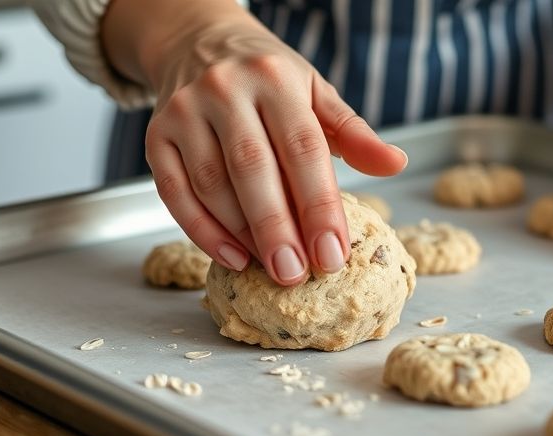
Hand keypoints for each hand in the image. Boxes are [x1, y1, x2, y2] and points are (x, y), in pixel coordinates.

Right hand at [105, 2, 407, 284]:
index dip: (319, 205)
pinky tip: (232, 256)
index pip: (303, 149)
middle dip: (277, 228)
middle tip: (296, 276)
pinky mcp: (155, 136)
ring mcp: (184, 112)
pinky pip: (175, 192)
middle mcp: (226, 90)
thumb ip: (354, 133)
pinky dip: (201, 231)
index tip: (333, 254)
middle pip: (253, 169)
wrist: (198, 42)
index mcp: (276, 80)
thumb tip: (396, 164)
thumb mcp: (316, 93)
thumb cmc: (269, 80)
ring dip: (241, 234)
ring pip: (211, 184)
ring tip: (272, 268)